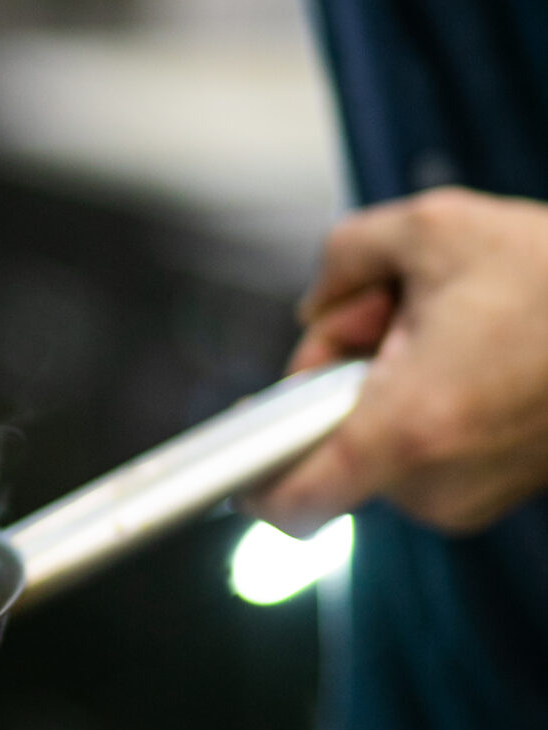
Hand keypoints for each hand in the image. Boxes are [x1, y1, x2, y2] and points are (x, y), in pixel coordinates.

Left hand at [254, 187, 547, 535]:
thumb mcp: (431, 228)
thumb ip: (341, 259)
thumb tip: (311, 308)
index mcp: (409, 427)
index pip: (293, 501)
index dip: (249, 479)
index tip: (232, 453)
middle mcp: (438, 483)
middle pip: (328, 444)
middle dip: (338, 373)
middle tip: (389, 311)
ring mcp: (471, 498)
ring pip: (375, 442)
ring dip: (385, 383)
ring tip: (450, 325)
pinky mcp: (497, 493)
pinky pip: (421, 449)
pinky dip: (424, 401)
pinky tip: (473, 352)